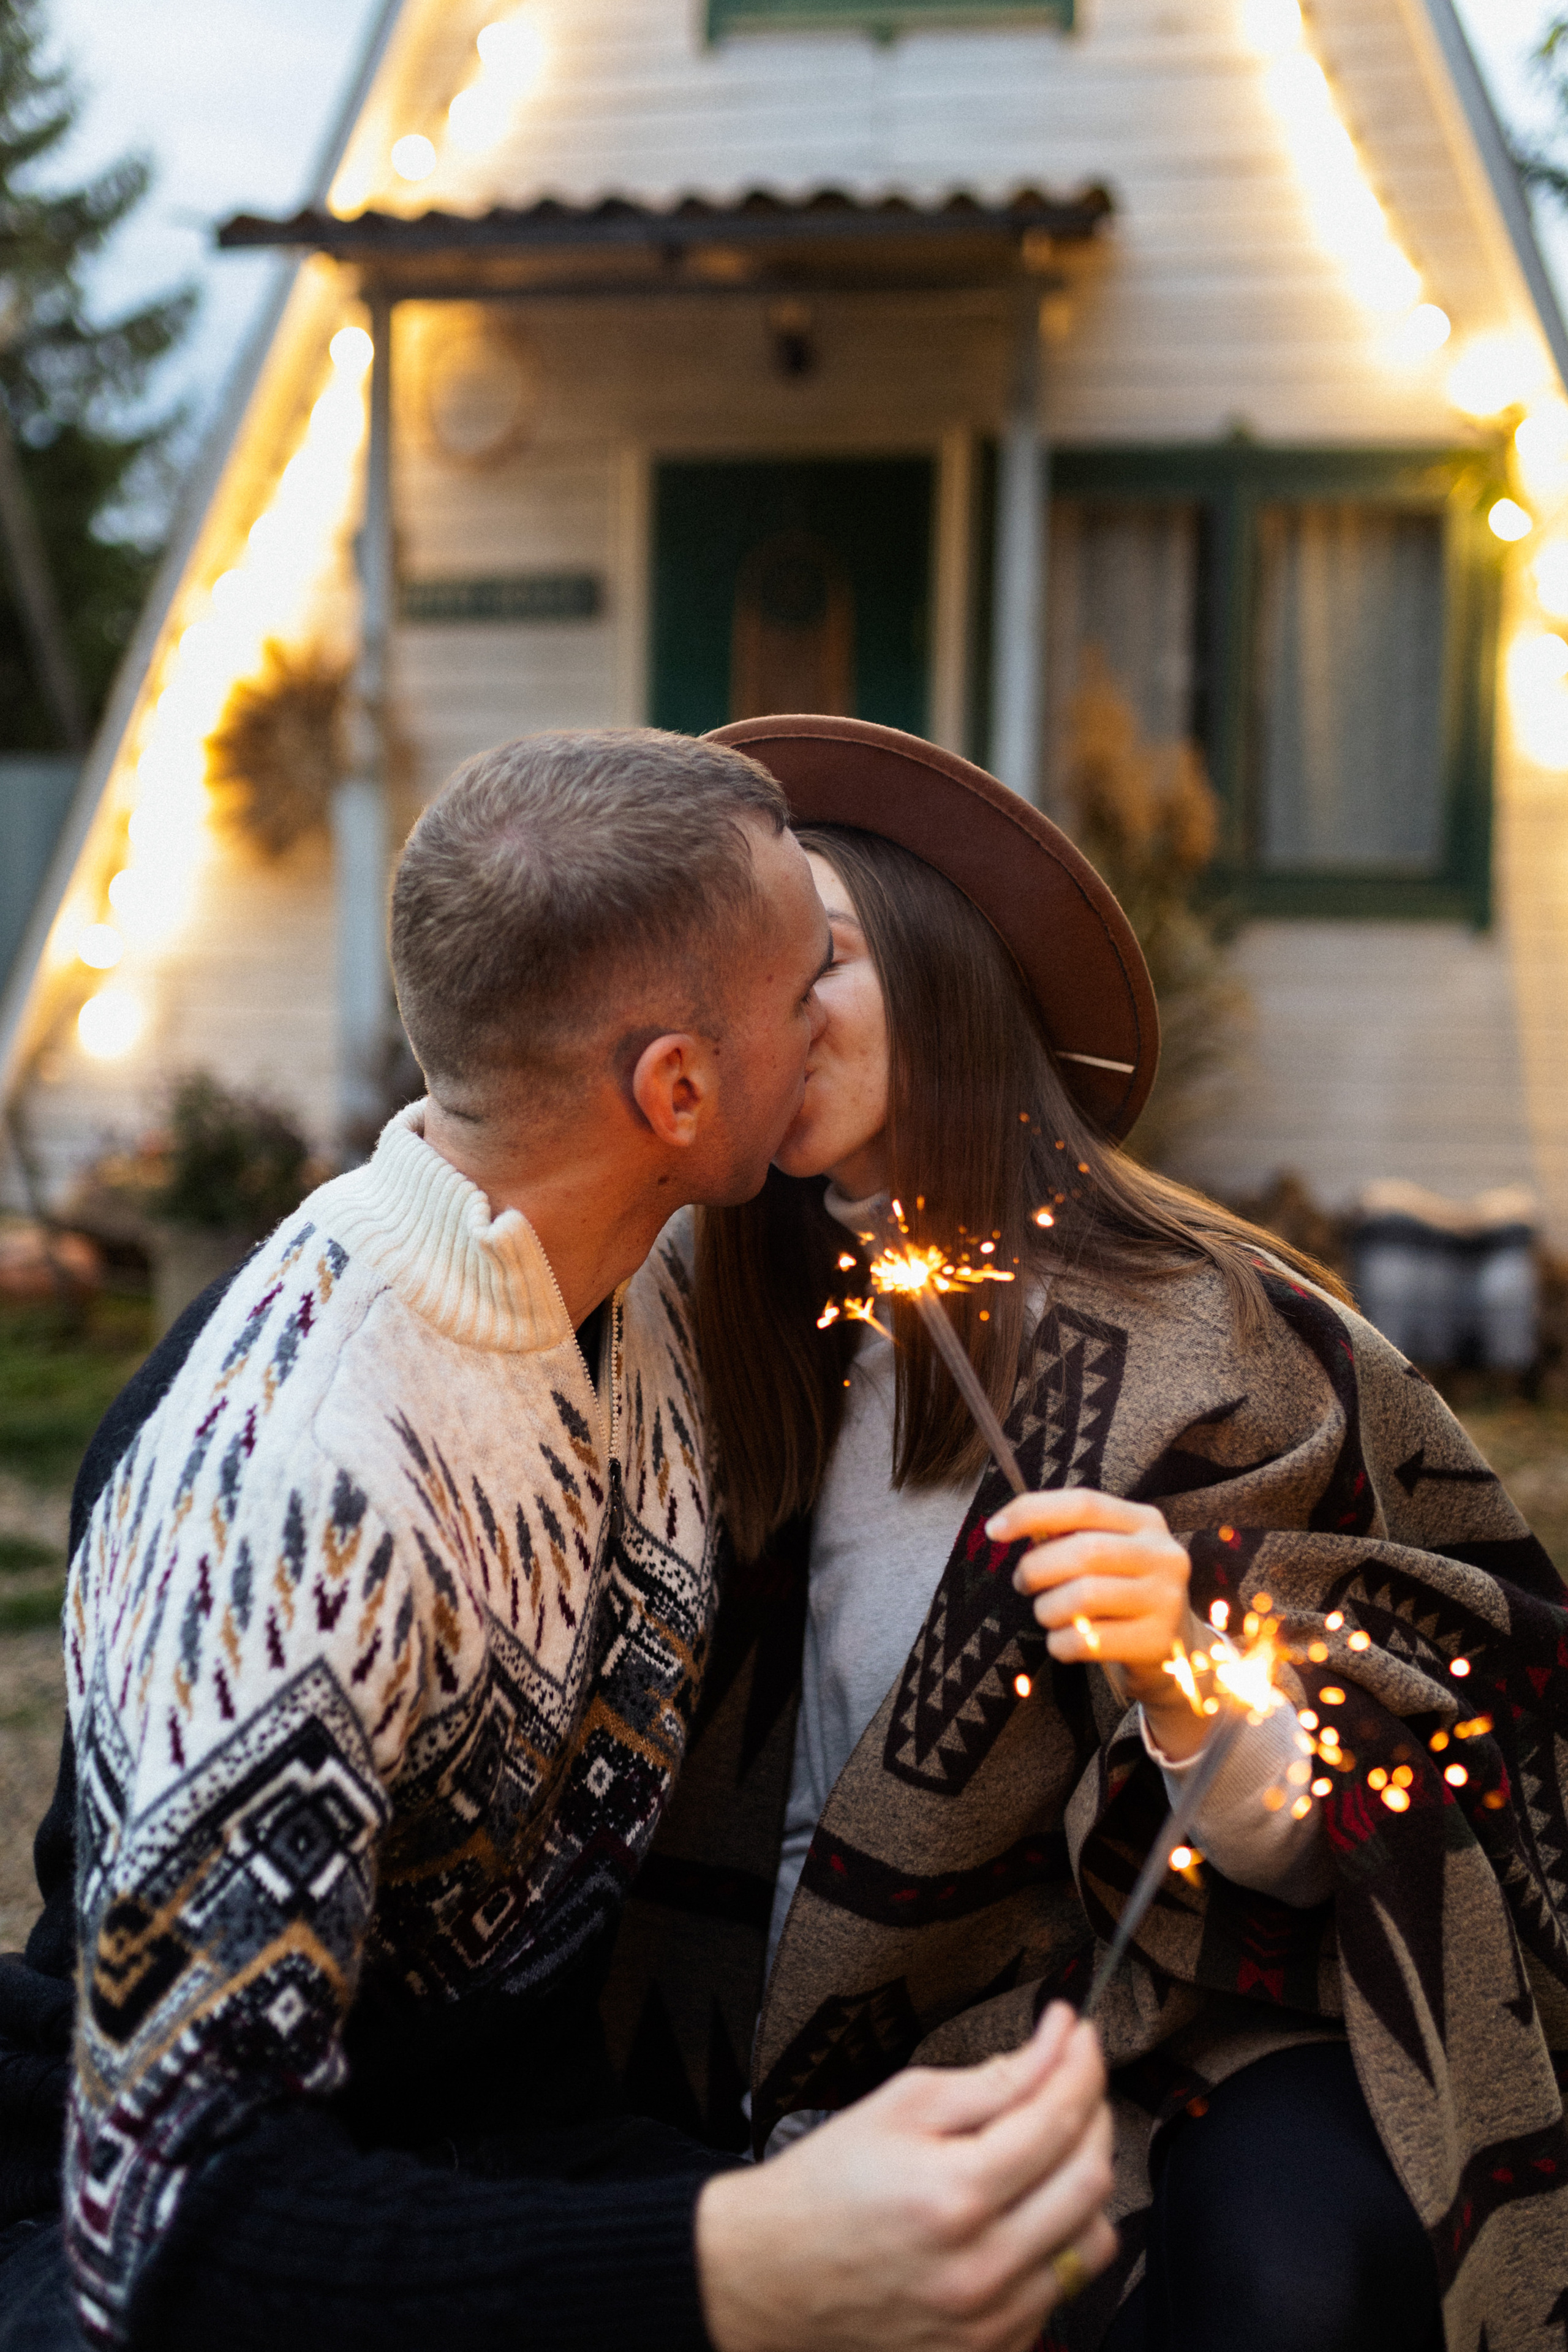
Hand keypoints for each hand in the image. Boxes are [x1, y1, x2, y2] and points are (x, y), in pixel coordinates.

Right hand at [695, 2005, 1115, 2351]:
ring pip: (1093, 2240)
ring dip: (1085, 2180)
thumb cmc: (828, 2184)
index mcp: (953, 2196)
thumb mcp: (899, 2105)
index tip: (1079, 2032)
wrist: (774, 2276)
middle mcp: (981, 2269)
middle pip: (1090, 2179)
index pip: (1057, 2120)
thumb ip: (990, 2079)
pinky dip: (1060, 2238)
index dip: (1080, 2063)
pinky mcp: (991, 2350)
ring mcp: (990, 2322)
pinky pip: (1062, 2289)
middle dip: (1093, 2112)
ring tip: (1052, 2144)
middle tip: (1071, 2077)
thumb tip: (1056, 2045)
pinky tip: (1027, 2206)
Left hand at [987, 1489, 1208, 1758]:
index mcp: (1146, 1522)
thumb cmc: (1123, 1595)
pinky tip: (1063, 1642)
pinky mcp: (1158, 1642)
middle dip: (1037, 1568)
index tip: (994, 1529)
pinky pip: (1087, 1640)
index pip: (1084, 1504)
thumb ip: (1070, 1536)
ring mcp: (1166, 1599)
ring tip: (1047, 1614)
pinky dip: (1060, 1643)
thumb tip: (1008, 1525)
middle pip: (1082, 1551)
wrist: (1177, 1653)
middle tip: (1023, 1584)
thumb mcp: (1110, 1555)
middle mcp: (1164, 1555)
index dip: (1033, 1511)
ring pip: (1082, 1597)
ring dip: (1047, 1609)